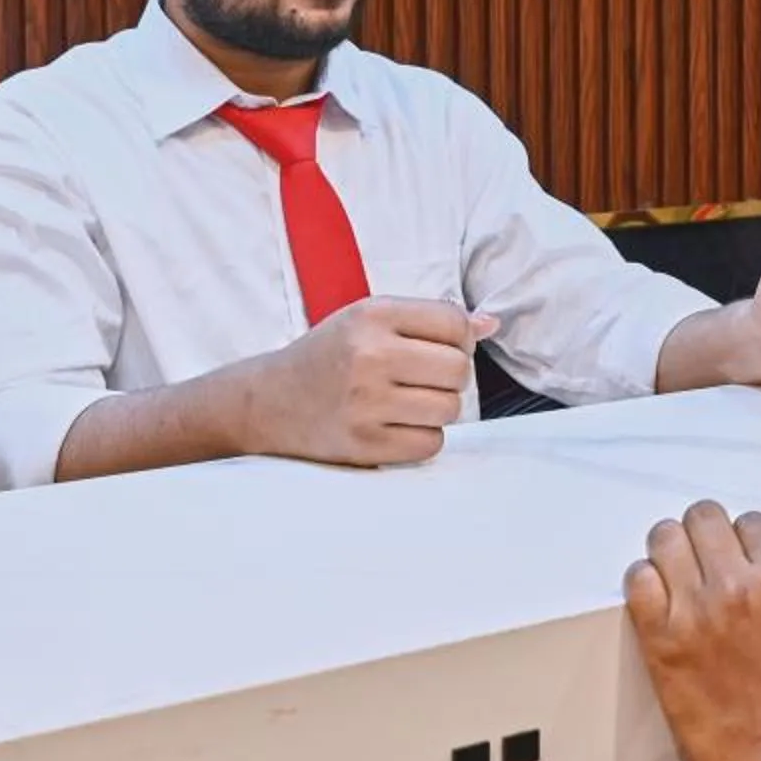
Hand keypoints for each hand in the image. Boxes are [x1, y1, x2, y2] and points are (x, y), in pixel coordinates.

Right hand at [259, 297, 494, 465]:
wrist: (269, 402)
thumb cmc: (330, 356)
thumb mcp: (370, 320)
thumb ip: (430, 319)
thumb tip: (492, 324)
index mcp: (372, 315)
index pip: (455, 324)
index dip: (460, 339)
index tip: (440, 348)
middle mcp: (369, 356)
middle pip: (459, 369)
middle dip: (451, 376)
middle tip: (424, 379)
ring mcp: (366, 404)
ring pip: (450, 409)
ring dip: (438, 408)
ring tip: (407, 402)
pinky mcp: (365, 445)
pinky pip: (430, 444)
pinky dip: (422, 438)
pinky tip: (396, 426)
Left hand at [626, 504, 760, 760]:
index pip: (753, 524)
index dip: (750, 537)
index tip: (746, 554)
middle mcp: (736, 589)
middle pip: (704, 519)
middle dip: (708, 531)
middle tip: (708, 553)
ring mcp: (693, 614)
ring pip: (665, 540)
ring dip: (672, 548)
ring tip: (679, 569)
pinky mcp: (660, 643)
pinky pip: (637, 583)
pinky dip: (644, 580)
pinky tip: (658, 595)